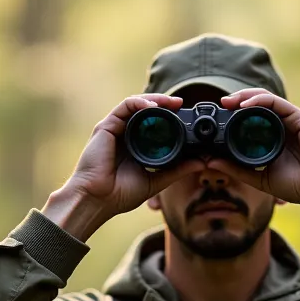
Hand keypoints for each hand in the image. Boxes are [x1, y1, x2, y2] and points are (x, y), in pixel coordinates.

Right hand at [62, 94, 204, 217]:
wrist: (98, 200)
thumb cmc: (120, 194)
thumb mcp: (156, 181)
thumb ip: (178, 170)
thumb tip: (201, 162)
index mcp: (135, 146)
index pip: (153, 124)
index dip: (169, 118)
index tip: (186, 118)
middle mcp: (125, 134)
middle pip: (146, 111)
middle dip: (165, 104)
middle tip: (182, 104)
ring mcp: (115, 129)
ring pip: (137, 104)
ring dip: (155, 100)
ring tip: (172, 102)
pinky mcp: (106, 126)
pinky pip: (124, 106)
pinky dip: (139, 102)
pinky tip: (152, 106)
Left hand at [207, 89, 299, 224]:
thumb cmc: (297, 185)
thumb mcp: (259, 177)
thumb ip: (237, 169)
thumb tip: (211, 162)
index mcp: (276, 136)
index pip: (253, 117)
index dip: (235, 113)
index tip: (219, 117)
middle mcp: (284, 124)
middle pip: (258, 103)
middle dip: (238, 100)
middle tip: (221, 104)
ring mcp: (293, 119)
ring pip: (266, 98)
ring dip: (246, 96)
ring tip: (230, 101)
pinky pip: (277, 103)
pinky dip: (259, 101)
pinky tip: (246, 105)